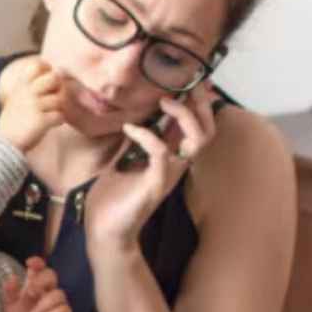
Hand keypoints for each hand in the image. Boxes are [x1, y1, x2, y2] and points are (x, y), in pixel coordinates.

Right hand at [0, 59, 65, 151]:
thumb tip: (57, 76)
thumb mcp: (17, 99)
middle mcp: (27, 92)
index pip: (38, 66)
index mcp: (21, 85)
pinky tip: (53, 124)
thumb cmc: (14, 122)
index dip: (49, 71)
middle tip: (57, 100)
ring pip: (60, 98)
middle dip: (60, 88)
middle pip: (54, 78)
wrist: (3, 144)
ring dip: (61, 107)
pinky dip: (60, 120)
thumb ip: (31, 88)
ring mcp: (34, 105)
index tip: (50, 83)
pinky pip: (60, 115)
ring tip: (54, 114)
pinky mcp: (40, 120)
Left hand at [3, 257, 71, 311]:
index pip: (40, 268)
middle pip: (52, 275)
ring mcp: (57, 303)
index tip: (29, 263)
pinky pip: (63, 310)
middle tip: (30, 293)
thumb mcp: (10, 305)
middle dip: (41, 281)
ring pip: (59, 294)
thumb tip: (11, 278)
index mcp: (34, 284)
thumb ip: (9, 292)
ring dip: (44, 304)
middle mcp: (48, 290)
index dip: (38, 262)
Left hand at [85, 83, 219, 251]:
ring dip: (183, 116)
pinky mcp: (155, 185)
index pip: (198, 126)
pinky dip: (147, 135)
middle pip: (207, 131)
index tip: (190, 81)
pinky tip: (130, 128)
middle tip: (185, 86)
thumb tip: (139, 114)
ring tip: (164, 102)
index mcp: (171, 157)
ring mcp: (168, 175)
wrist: (104, 230)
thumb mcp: (126, 159)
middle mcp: (176, 165)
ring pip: (196, 141)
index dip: (199, 103)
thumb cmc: (114, 196)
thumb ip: (138, 139)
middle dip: (200, 104)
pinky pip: (161, 154)